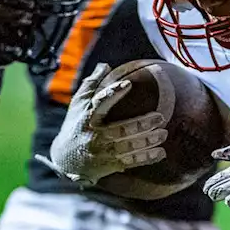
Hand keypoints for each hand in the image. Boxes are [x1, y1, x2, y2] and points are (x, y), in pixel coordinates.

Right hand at [38, 63, 167, 185]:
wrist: (65, 160)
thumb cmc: (75, 126)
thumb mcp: (78, 105)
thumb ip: (91, 85)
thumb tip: (105, 65)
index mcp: (87, 117)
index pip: (100, 103)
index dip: (113, 94)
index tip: (128, 84)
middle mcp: (95, 135)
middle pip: (120, 129)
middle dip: (141, 124)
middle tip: (160, 116)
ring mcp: (103, 152)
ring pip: (128, 147)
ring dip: (147, 142)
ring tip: (164, 134)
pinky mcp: (110, 164)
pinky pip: (130, 162)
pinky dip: (146, 158)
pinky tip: (160, 153)